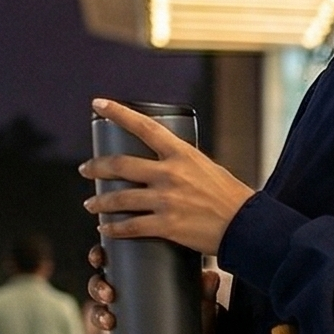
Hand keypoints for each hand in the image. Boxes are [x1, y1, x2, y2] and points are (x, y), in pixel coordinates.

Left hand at [81, 100, 253, 255]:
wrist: (247, 226)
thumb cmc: (231, 198)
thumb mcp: (207, 169)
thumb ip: (183, 165)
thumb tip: (163, 168)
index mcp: (181, 154)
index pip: (143, 126)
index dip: (118, 112)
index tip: (99, 104)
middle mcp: (170, 173)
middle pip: (121, 165)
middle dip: (97, 167)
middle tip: (86, 170)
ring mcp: (166, 200)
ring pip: (120, 198)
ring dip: (100, 202)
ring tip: (91, 205)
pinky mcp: (167, 226)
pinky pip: (131, 227)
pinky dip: (113, 229)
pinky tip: (105, 230)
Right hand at [87, 245, 220, 333]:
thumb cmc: (197, 309)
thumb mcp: (201, 297)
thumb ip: (206, 288)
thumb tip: (210, 276)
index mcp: (137, 275)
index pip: (111, 261)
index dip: (98, 257)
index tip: (100, 258)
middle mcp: (126, 295)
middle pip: (99, 285)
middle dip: (97, 288)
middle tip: (110, 294)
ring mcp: (126, 319)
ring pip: (100, 312)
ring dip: (98, 316)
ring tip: (110, 321)